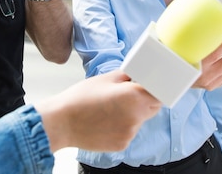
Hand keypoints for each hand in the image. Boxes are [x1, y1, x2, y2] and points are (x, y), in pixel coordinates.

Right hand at [35, 71, 161, 151]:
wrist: (61, 123)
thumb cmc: (80, 98)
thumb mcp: (106, 78)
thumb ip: (127, 76)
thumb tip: (137, 76)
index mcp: (134, 97)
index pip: (160, 93)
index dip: (155, 89)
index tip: (148, 86)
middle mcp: (136, 117)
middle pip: (153, 107)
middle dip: (145, 100)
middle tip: (127, 95)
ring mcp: (130, 133)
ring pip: (140, 120)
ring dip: (132, 114)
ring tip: (110, 109)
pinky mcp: (122, 144)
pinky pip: (129, 132)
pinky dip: (122, 126)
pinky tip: (106, 121)